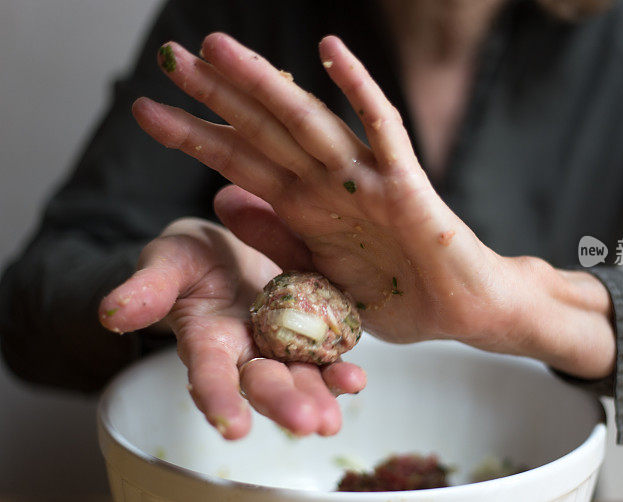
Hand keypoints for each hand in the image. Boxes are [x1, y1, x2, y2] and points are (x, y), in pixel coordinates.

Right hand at [99, 217, 365, 438]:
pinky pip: (327, 353)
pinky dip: (340, 369)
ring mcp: (281, 344)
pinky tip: (355, 379)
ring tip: (332, 420)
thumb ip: (147, 288)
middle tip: (307, 424)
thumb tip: (111, 313)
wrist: (230, 244)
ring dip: (318, 398)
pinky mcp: (312, 330)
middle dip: (283, 404)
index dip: (219, 400)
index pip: (209, 376)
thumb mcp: (167, 261)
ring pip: (299, 377)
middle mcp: (245, 352)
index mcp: (206, 340)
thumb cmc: (191, 258)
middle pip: (262, 383)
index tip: (233, 428)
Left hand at [133, 33, 615, 378]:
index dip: (192, 135)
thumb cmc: (398, 295)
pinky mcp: (406, 185)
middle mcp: (329, 185)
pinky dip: (358, 90)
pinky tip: (330, 52)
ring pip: (308, 122)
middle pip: (262, 130)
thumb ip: (275, 237)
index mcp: (305, 208)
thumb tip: (220, 197)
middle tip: (169, 55)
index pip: (239, 160)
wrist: (461, 313)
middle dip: (215, 94)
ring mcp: (367, 179)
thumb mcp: (319, 278)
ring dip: (265, 84)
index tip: (147, 108)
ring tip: (218, 48)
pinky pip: (382, 130)